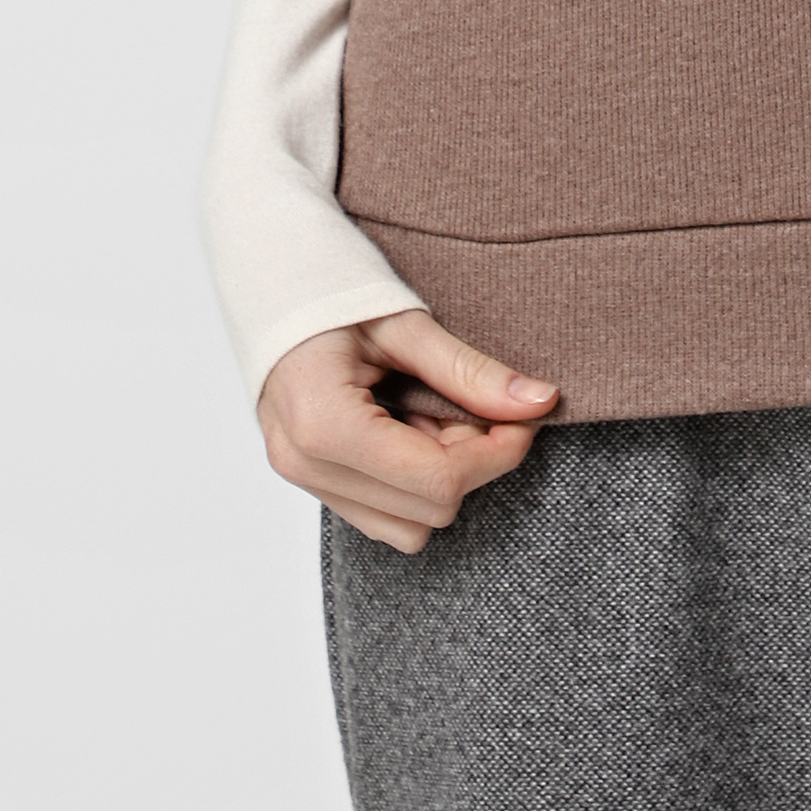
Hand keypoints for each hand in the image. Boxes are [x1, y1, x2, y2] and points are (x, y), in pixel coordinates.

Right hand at [257, 310, 558, 552]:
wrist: (271, 281)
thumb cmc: (331, 290)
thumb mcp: (405, 323)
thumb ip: (470, 370)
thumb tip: (540, 401)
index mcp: (325, 424)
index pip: (437, 481)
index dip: (497, 454)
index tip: (525, 418)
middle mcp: (305, 464)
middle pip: (427, 512)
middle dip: (471, 463)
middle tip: (479, 405)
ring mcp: (301, 478)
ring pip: (406, 529)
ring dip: (441, 478)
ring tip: (434, 413)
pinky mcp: (309, 480)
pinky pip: (380, 515)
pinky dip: (411, 483)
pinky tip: (408, 427)